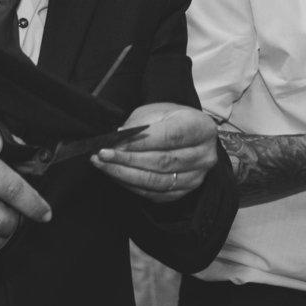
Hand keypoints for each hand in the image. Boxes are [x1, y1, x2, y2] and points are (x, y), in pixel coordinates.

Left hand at [91, 103, 217, 202]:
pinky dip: (131, 185)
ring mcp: (196, 177)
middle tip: (101, 155)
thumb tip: (118, 139)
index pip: (169, 137)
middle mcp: (204, 155)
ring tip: (103, 165)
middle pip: (162, 162)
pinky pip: (155, 194)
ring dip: (125, 174)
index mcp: (201, 128)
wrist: (188, 135)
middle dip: (127, 160)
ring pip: (157, 181)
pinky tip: (116, 175)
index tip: (114, 143)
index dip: (140, 142)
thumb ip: (139, 124)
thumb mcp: (157, 112)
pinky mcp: (184, 191)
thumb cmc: (171, 120)